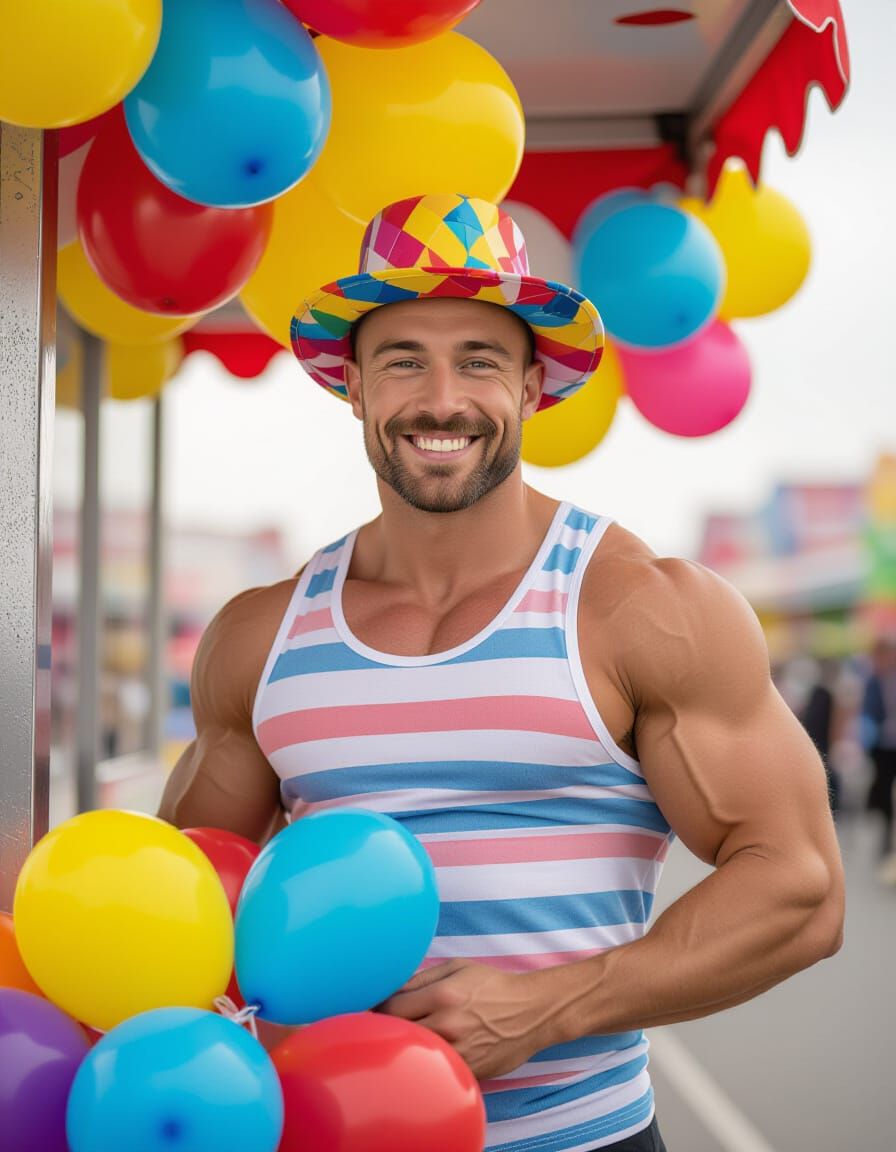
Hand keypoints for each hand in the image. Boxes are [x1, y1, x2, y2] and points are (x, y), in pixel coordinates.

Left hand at [374, 959, 556, 1079]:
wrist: (532, 1011)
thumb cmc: (492, 985)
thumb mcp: (456, 968)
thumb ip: (419, 978)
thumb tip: (387, 989)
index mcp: (442, 996)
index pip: (391, 1008)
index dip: (377, 1008)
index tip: (372, 1007)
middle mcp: (448, 1025)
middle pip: (398, 1034)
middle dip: (386, 1029)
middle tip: (379, 1024)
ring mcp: (458, 1052)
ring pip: (414, 1056)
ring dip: (404, 1047)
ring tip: (402, 1039)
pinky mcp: (468, 1071)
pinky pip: (435, 1070)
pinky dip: (425, 1062)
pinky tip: (424, 1054)